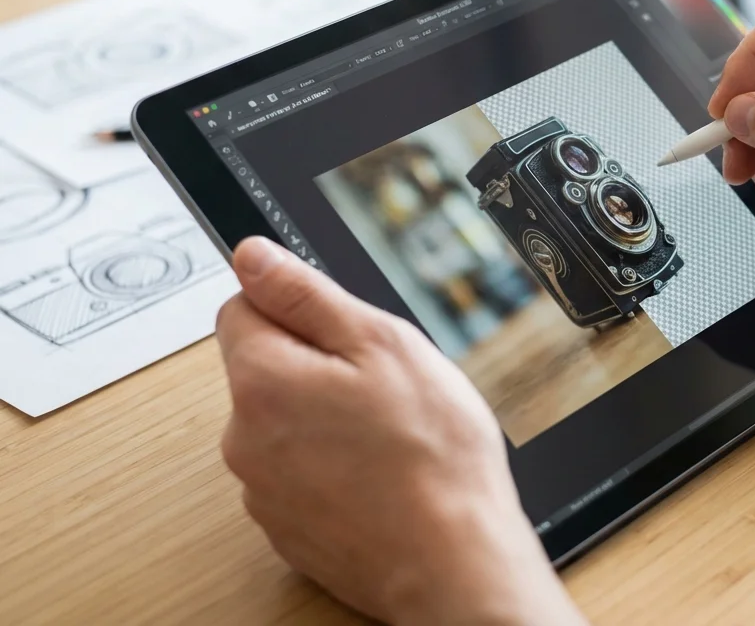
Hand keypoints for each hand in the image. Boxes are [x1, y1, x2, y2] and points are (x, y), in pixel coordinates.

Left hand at [216, 237, 585, 625]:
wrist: (451, 560)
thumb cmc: (430, 455)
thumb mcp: (382, 343)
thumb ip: (306, 295)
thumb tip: (252, 257)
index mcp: (262, 380)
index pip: (240, 308)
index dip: (295, 306)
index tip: (341, 328)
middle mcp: (243, 438)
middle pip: (265, 367)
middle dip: (316, 364)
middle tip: (381, 384)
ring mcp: (262, 491)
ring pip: (285, 423)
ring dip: (324, 418)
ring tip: (388, 435)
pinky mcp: (286, 529)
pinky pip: (299, 473)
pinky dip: (331, 467)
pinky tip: (381, 474)